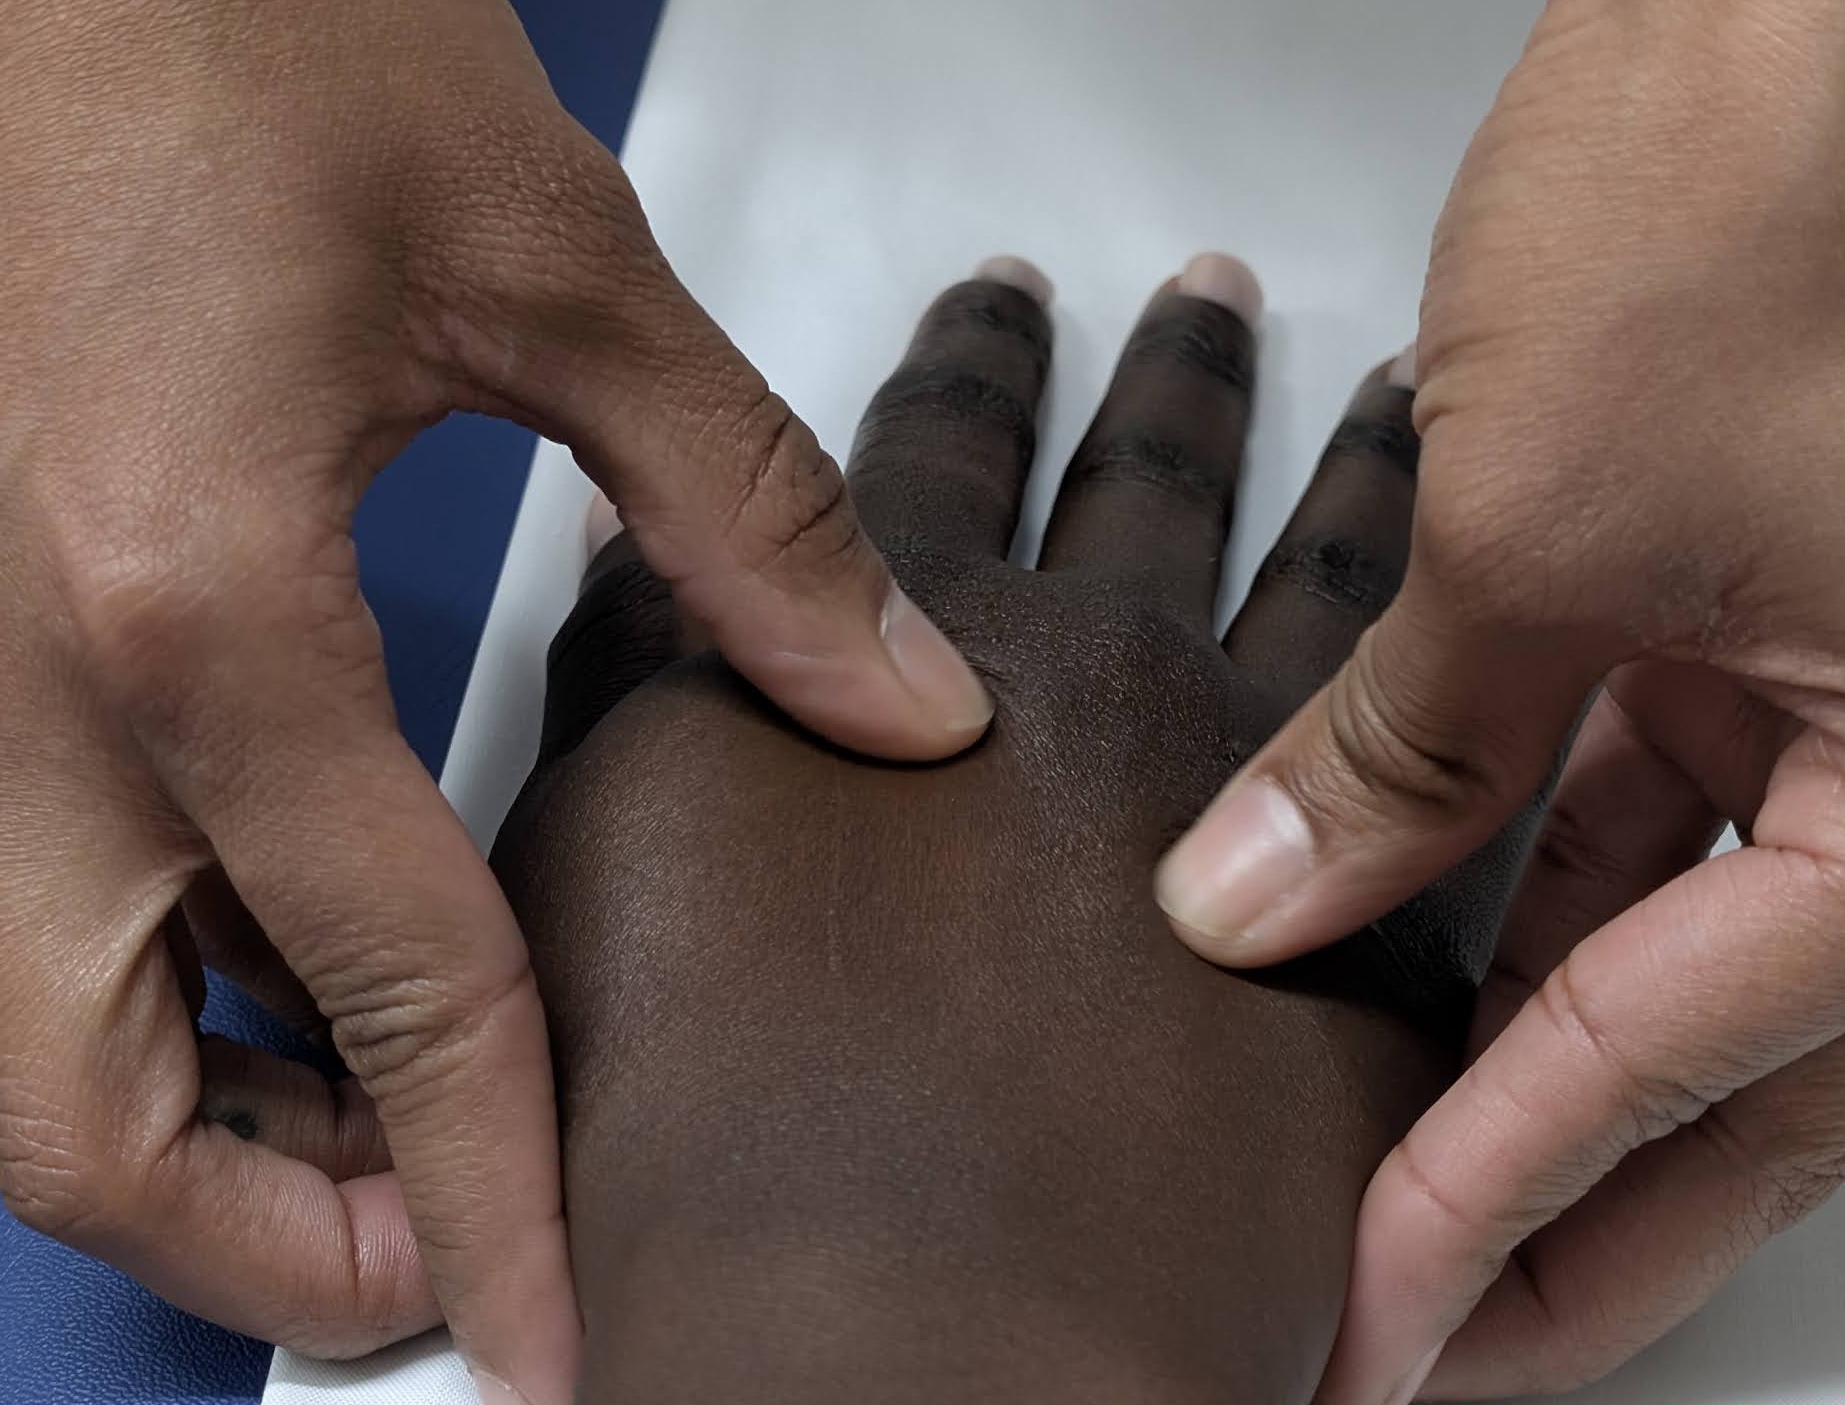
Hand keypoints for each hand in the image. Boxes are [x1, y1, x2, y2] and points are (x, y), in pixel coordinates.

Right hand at [0, 0, 992, 1396]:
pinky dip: (204, 979)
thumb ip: (739, 508)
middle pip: (89, 1118)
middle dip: (278, 1242)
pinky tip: (344, 943)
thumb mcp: (542, 263)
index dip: (491, 1195)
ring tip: (422, 1121)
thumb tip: (887, 689)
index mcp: (192, 600)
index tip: (560, 1324)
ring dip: (233, 1120)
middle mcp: (39, 677)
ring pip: (50, 1031)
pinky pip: (68, 901)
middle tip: (458, 1254)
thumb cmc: (224, 22)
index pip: (384, 990)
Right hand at [491, 258, 1543, 1403]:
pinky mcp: (1365, 937)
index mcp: (894, 641)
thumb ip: (634, 695)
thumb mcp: (595, 864)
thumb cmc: (714, 1133)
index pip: (940, 443)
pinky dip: (1477, 660)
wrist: (889, 1330)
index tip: (998, 305)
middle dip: (1161, 372)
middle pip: (1140, 471)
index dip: (968, 362)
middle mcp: (1078, 674)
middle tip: (1192, 300)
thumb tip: (646, 596)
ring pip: (1329, 564)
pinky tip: (1489, 638)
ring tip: (1381, 399)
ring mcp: (1238, 790)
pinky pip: (1461, 753)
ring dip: (1353, 464)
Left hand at [1151, 4, 1844, 1400]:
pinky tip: (1407, 945)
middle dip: (1545, 1202)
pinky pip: (1656, 808)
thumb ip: (1407, 753)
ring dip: (1516, 1046)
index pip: (1675, 1077)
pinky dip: (1527, 880)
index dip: (1496, 1215)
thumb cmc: (1786, 177)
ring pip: (1675, 946)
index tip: (1369, 1327)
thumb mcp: (1551, 526)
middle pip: (1717, 1074)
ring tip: (1371, 1164)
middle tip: (1396, 1324)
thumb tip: (1254, 909)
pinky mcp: (1779, 622)